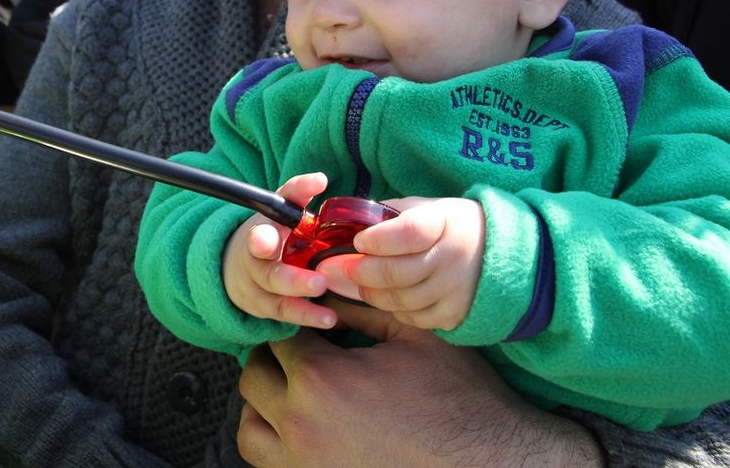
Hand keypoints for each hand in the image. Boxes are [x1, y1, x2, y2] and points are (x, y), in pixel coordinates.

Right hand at [222, 173, 336, 329]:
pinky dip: (305, 317)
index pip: (261, 228)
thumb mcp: (279, 211)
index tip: (265, 238)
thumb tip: (320, 178)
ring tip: (327, 310)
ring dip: (300, 302)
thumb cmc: (271, 232)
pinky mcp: (262, 306)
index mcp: (260, 231)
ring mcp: (256, 286)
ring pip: (274, 297)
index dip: (263, 234)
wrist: (237, 264)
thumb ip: (297, 194)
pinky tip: (328, 319)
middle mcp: (254, 260)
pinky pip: (282, 314)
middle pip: (268, 272)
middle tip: (319, 282)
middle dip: (291, 279)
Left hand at [236, 303, 602, 467]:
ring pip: (250, 424)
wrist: (490, 463)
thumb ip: (360, 309)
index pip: (280, 335)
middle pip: (255, 375)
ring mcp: (302, 462)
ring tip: (298, 392)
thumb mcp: (412, 335)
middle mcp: (300, 424)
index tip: (314, 325)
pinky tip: (305, 428)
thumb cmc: (460, 399)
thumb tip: (325, 290)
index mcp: (321, 379)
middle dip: (276, 359)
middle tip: (306, 355)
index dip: (298, 324)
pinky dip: (274, 441)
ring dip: (265, 402)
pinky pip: (267, 461)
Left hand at [319, 196, 483, 329]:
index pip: (407, 234)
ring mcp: (456, 290)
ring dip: (372, 293)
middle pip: (398, 273)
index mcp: (443, 223)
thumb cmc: (449, 225)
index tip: (358, 240)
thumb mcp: (426, 207)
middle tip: (342, 268)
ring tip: (360, 283)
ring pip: (401, 299)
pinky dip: (394, 309)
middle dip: (362, 271)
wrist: (499, 252)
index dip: (378, 240)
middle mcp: (453, 258)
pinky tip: (387, 297)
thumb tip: (348, 222)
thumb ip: (391, 214)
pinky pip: (415, 318)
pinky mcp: (456, 314)